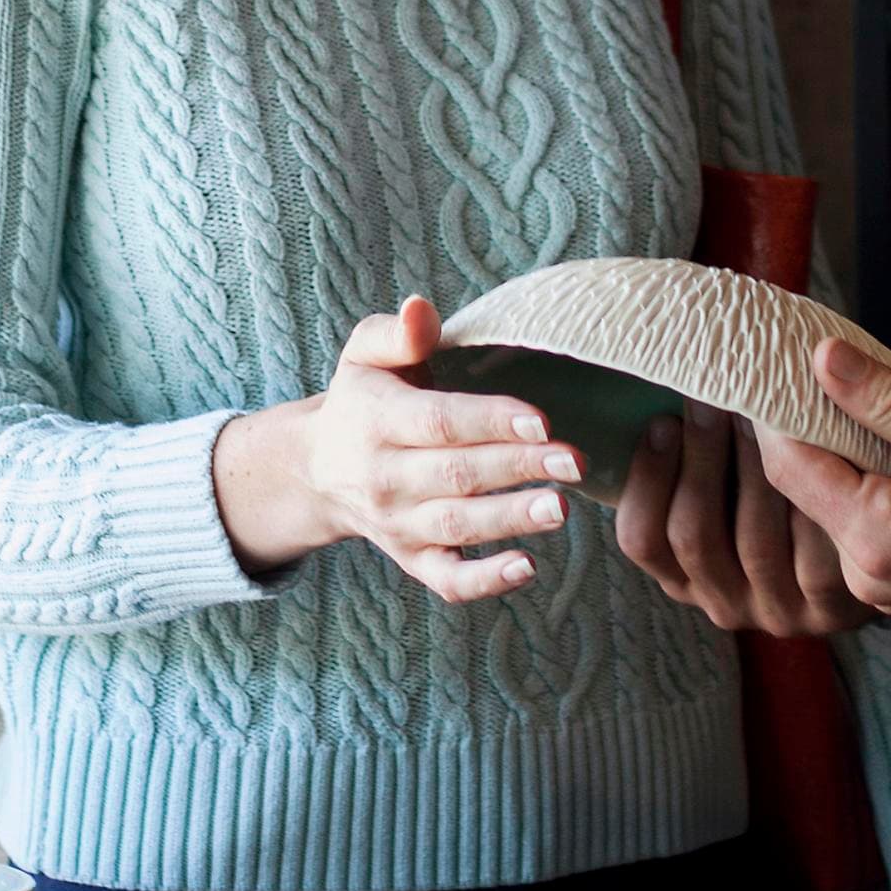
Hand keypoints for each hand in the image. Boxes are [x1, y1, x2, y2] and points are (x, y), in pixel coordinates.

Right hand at [213, 297, 580, 601]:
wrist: (317, 469)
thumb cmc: (361, 399)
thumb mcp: (364, 355)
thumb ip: (397, 333)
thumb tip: (421, 309)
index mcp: (376, 420)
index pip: (438, 422)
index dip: (489, 421)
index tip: (541, 420)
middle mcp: (384, 477)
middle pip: (455, 474)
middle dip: (516, 468)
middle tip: (573, 461)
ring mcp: (398, 523)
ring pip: (457, 526)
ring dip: (510, 519)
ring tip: (560, 507)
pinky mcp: (411, 558)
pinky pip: (446, 579)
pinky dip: (484, 580)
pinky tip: (527, 568)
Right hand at [610, 402, 866, 634]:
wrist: (871, 546)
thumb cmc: (779, 501)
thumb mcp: (727, 492)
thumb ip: (695, 463)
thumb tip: (663, 395)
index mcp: (683, 579)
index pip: (643, 538)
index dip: (647, 479)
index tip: (663, 420)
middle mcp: (724, 604)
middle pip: (694, 534)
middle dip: (699, 457)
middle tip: (713, 399)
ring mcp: (778, 611)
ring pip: (752, 542)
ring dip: (751, 468)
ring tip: (759, 412)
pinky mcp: (831, 609)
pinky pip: (810, 554)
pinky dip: (807, 500)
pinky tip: (810, 452)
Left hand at [749, 339, 890, 628]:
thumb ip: (884, 398)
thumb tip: (823, 359)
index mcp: (877, 540)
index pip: (790, 467)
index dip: (777, 411)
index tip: (774, 366)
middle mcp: (867, 576)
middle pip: (808, 489)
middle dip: (812, 429)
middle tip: (816, 371)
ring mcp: (883, 588)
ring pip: (835, 507)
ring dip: (843, 456)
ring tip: (859, 402)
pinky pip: (864, 527)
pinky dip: (867, 485)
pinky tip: (886, 446)